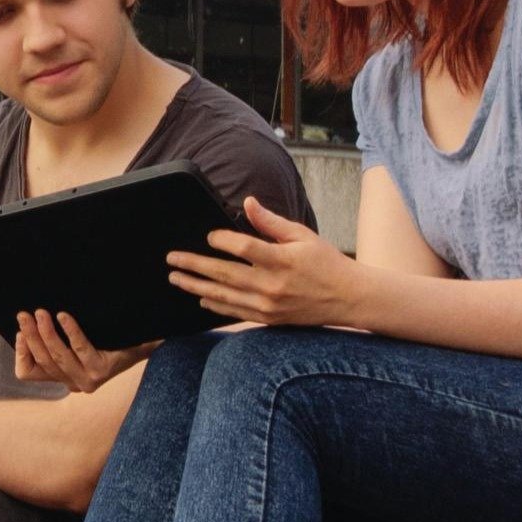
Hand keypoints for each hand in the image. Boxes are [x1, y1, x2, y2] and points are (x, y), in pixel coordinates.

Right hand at [13, 311, 153, 395]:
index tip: (19, 331)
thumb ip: (55, 341)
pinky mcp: (101, 372)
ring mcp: (88, 380)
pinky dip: (69, 331)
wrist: (143, 342)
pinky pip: (80, 348)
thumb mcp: (76, 343)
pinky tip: (63, 316)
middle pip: (43, 360)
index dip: (21, 352)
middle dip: (30, 335)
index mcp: (63, 378)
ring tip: (41, 312)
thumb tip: (26, 324)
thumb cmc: (107, 339)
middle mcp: (73, 384)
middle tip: (23, 314)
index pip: (28, 373)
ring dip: (46, 333)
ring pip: (58, 356)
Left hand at [167, 197, 367, 327]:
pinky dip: (216, 306)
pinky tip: (200, 298)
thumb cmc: (327, 262)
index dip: (223, 241)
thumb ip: (272, 222)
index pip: (244, 248)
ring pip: (224, 296)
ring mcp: (269, 306)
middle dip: (195, 266)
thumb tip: (248, 203)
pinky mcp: (269, 319)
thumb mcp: (303, 235)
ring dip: (197, 287)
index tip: (209, 236)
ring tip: (176, 278)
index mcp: (282, 260)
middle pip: (225, 274)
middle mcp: (273, 285)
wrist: (349, 298)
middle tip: (172, 259)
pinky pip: (235, 313)